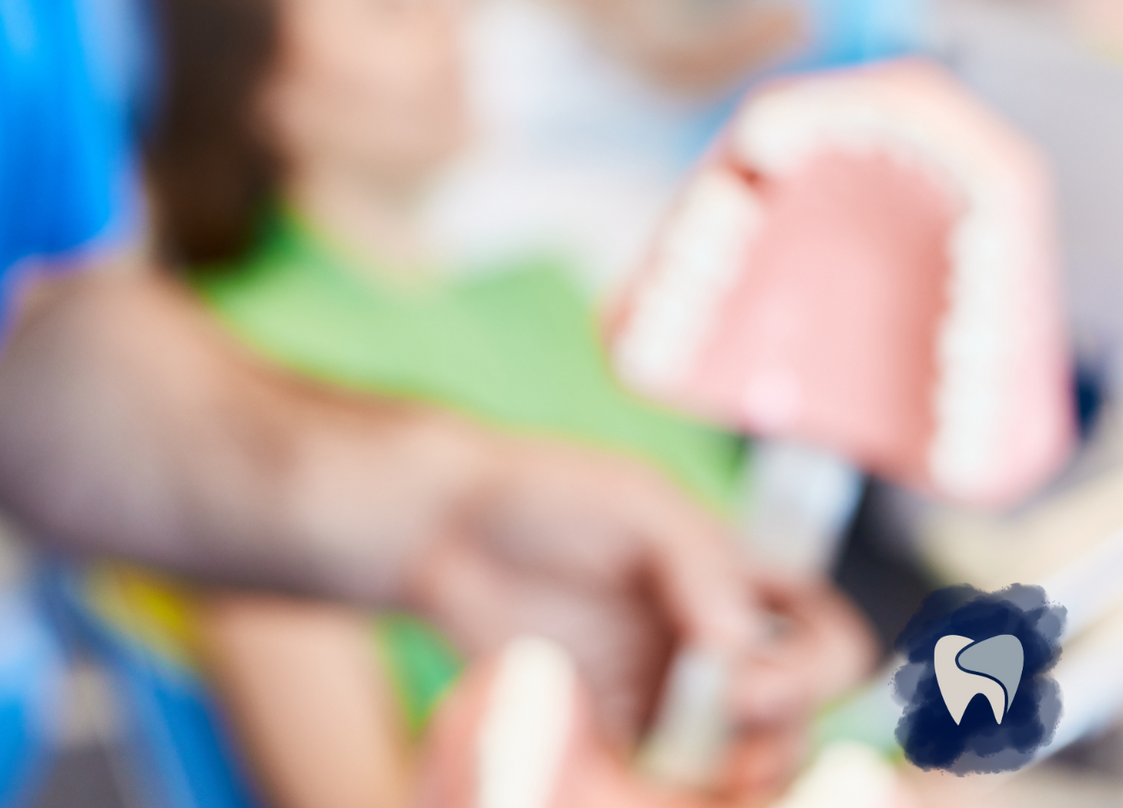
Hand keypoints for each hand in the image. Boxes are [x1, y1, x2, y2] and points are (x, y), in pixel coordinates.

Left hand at [401, 438, 872, 789]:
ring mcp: (665, 694)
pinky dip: (663, 790)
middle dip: (775, 741)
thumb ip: (700, 562)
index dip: (811, 673)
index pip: (826, 642)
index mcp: (742, 583)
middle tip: (724, 751)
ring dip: (726, 779)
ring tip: (674, 781)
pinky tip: (624, 780)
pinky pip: (658, 780)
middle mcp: (716, 646)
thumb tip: (743, 645)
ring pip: (733, 763)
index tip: (747, 686)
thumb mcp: (637, 502)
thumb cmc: (545, 492)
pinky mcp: (611, 730)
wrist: (443, 527)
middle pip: (791, 718)